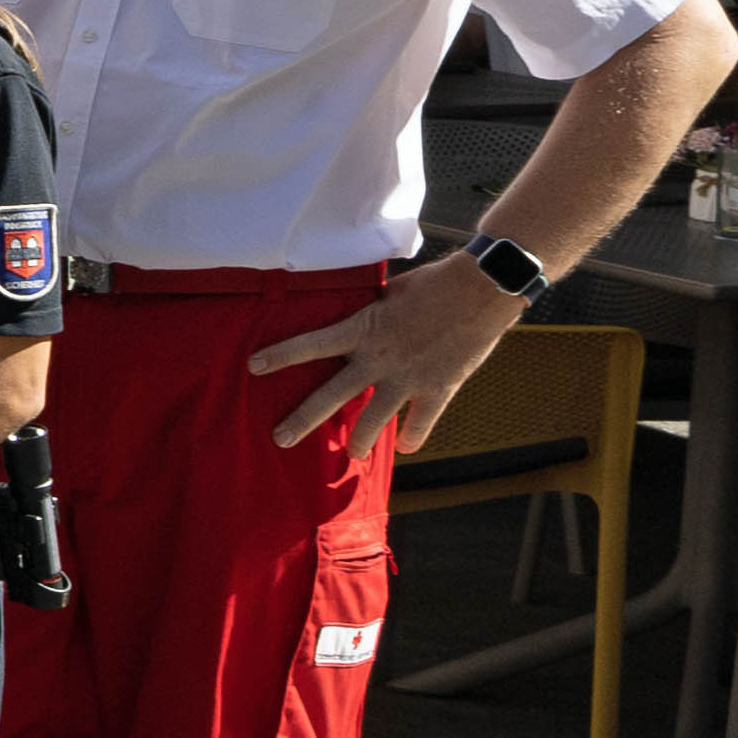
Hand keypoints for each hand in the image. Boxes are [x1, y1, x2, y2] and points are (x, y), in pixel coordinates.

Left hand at [251, 249, 521, 462]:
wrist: (483, 290)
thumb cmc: (435, 282)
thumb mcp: (390, 292)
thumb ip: (371, 311)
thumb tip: (357, 314)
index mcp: (363, 329)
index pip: (312, 344)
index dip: (281, 355)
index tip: (254, 366)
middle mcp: (379, 359)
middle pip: (332, 396)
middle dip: (302, 419)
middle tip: (279, 438)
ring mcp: (408, 378)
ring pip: (374, 419)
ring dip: (359, 440)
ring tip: (351, 455)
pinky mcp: (438, 388)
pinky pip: (421, 422)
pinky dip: (413, 436)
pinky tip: (405, 447)